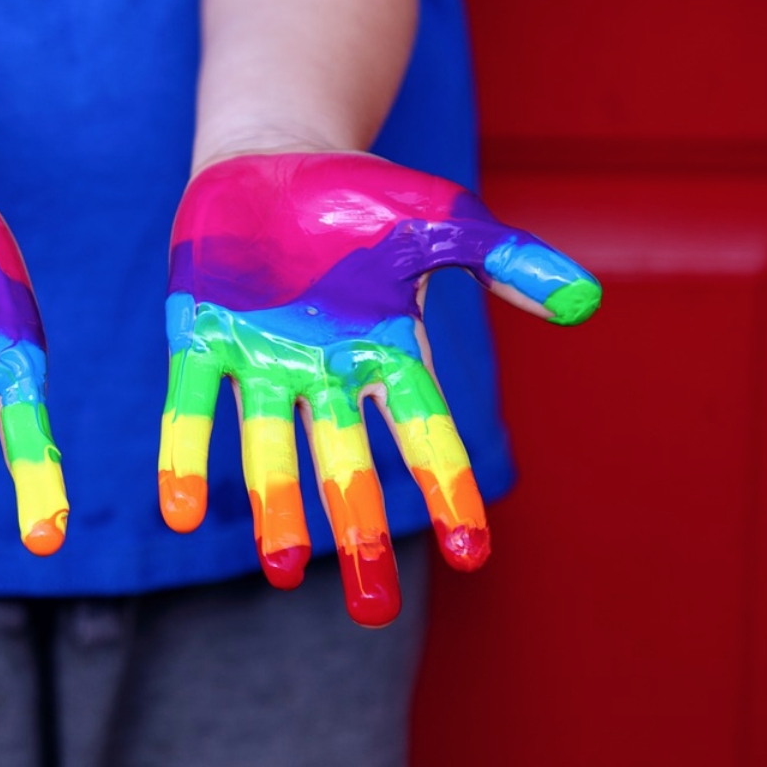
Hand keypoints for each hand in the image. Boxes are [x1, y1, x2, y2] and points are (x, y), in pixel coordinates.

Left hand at [160, 152, 599, 626]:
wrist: (273, 156)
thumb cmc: (363, 196)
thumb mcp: (443, 218)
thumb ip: (505, 261)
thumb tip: (585, 303)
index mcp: (386, 348)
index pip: (424, 429)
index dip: (447, 488)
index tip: (470, 554)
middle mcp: (323, 370)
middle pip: (345, 463)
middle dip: (357, 530)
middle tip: (372, 610)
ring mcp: (259, 357)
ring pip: (270, 446)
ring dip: (276, 507)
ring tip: (282, 571)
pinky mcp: (198, 336)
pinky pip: (192, 404)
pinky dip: (185, 454)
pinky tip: (180, 513)